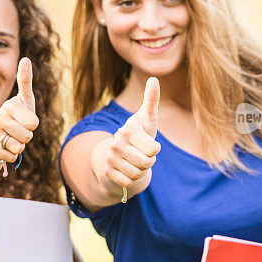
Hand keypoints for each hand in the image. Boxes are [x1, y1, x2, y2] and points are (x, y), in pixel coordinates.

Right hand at [0, 58, 38, 163]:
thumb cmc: (14, 116)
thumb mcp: (23, 100)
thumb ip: (25, 81)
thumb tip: (25, 58)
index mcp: (10, 105)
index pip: (33, 123)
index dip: (32, 124)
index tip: (23, 119)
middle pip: (28, 137)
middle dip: (26, 137)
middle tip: (16, 130)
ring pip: (19, 148)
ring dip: (18, 147)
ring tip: (10, 138)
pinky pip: (11, 157)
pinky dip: (11, 156)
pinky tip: (3, 147)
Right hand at [99, 77, 160, 193]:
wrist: (117, 154)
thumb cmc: (139, 134)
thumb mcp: (146, 118)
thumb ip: (151, 99)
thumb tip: (154, 78)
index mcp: (128, 130)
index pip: (153, 149)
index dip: (154, 150)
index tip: (147, 144)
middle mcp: (116, 143)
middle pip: (147, 163)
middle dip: (148, 161)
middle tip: (141, 154)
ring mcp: (110, 158)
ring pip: (138, 174)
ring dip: (140, 171)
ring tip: (134, 161)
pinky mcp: (107, 172)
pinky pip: (128, 183)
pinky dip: (131, 180)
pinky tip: (126, 170)